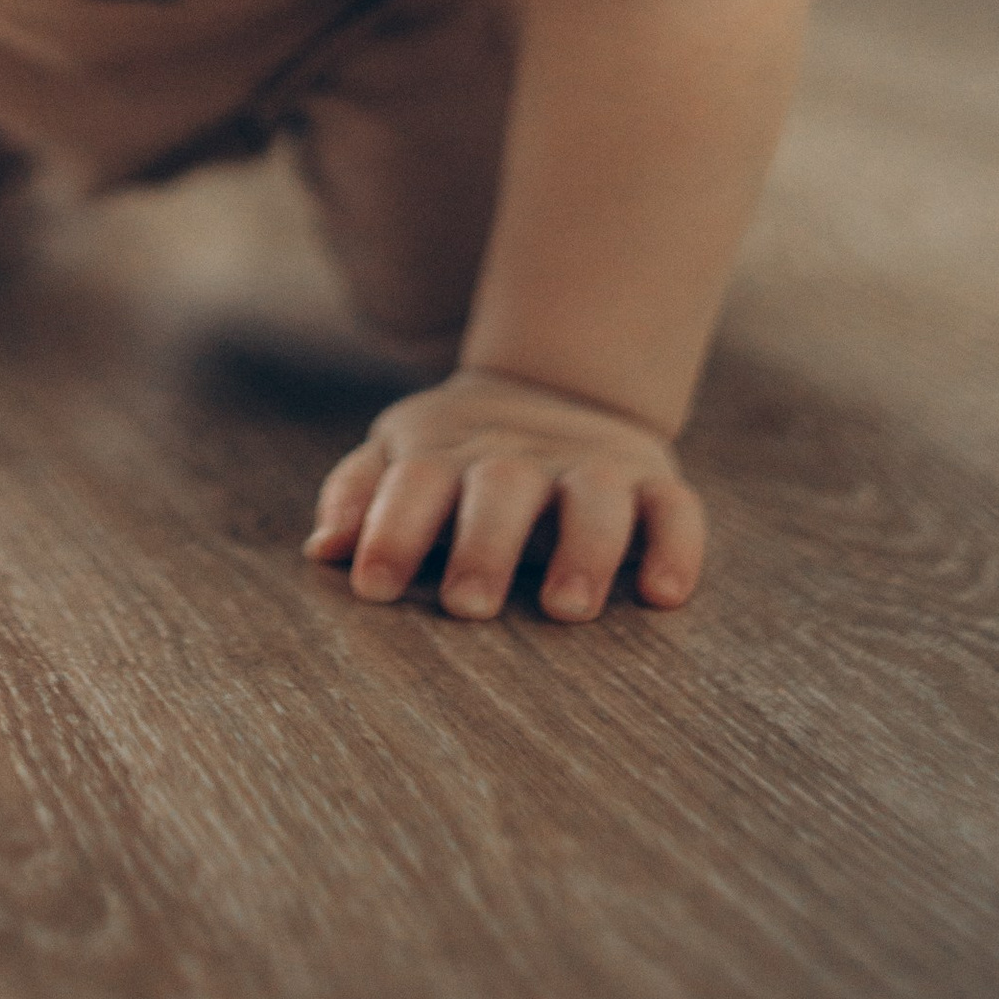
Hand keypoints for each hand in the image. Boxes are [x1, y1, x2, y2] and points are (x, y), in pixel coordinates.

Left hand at [303, 368, 704, 624]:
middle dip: (485, 545)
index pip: (413, 483)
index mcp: (446, 454)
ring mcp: (590, 468)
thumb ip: (358, 496)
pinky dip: (677, 547)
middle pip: (502, 488)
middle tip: (466, 607)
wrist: (551, 389)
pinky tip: (664, 595)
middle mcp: (519, 459)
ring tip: (566, 608)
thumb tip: (322, 549)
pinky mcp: (651, 482)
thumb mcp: (398, 457)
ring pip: (596, 496)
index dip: (389, 529)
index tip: (371, 586)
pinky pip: (675, 509)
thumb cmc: (452, 456)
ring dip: (584, 547)